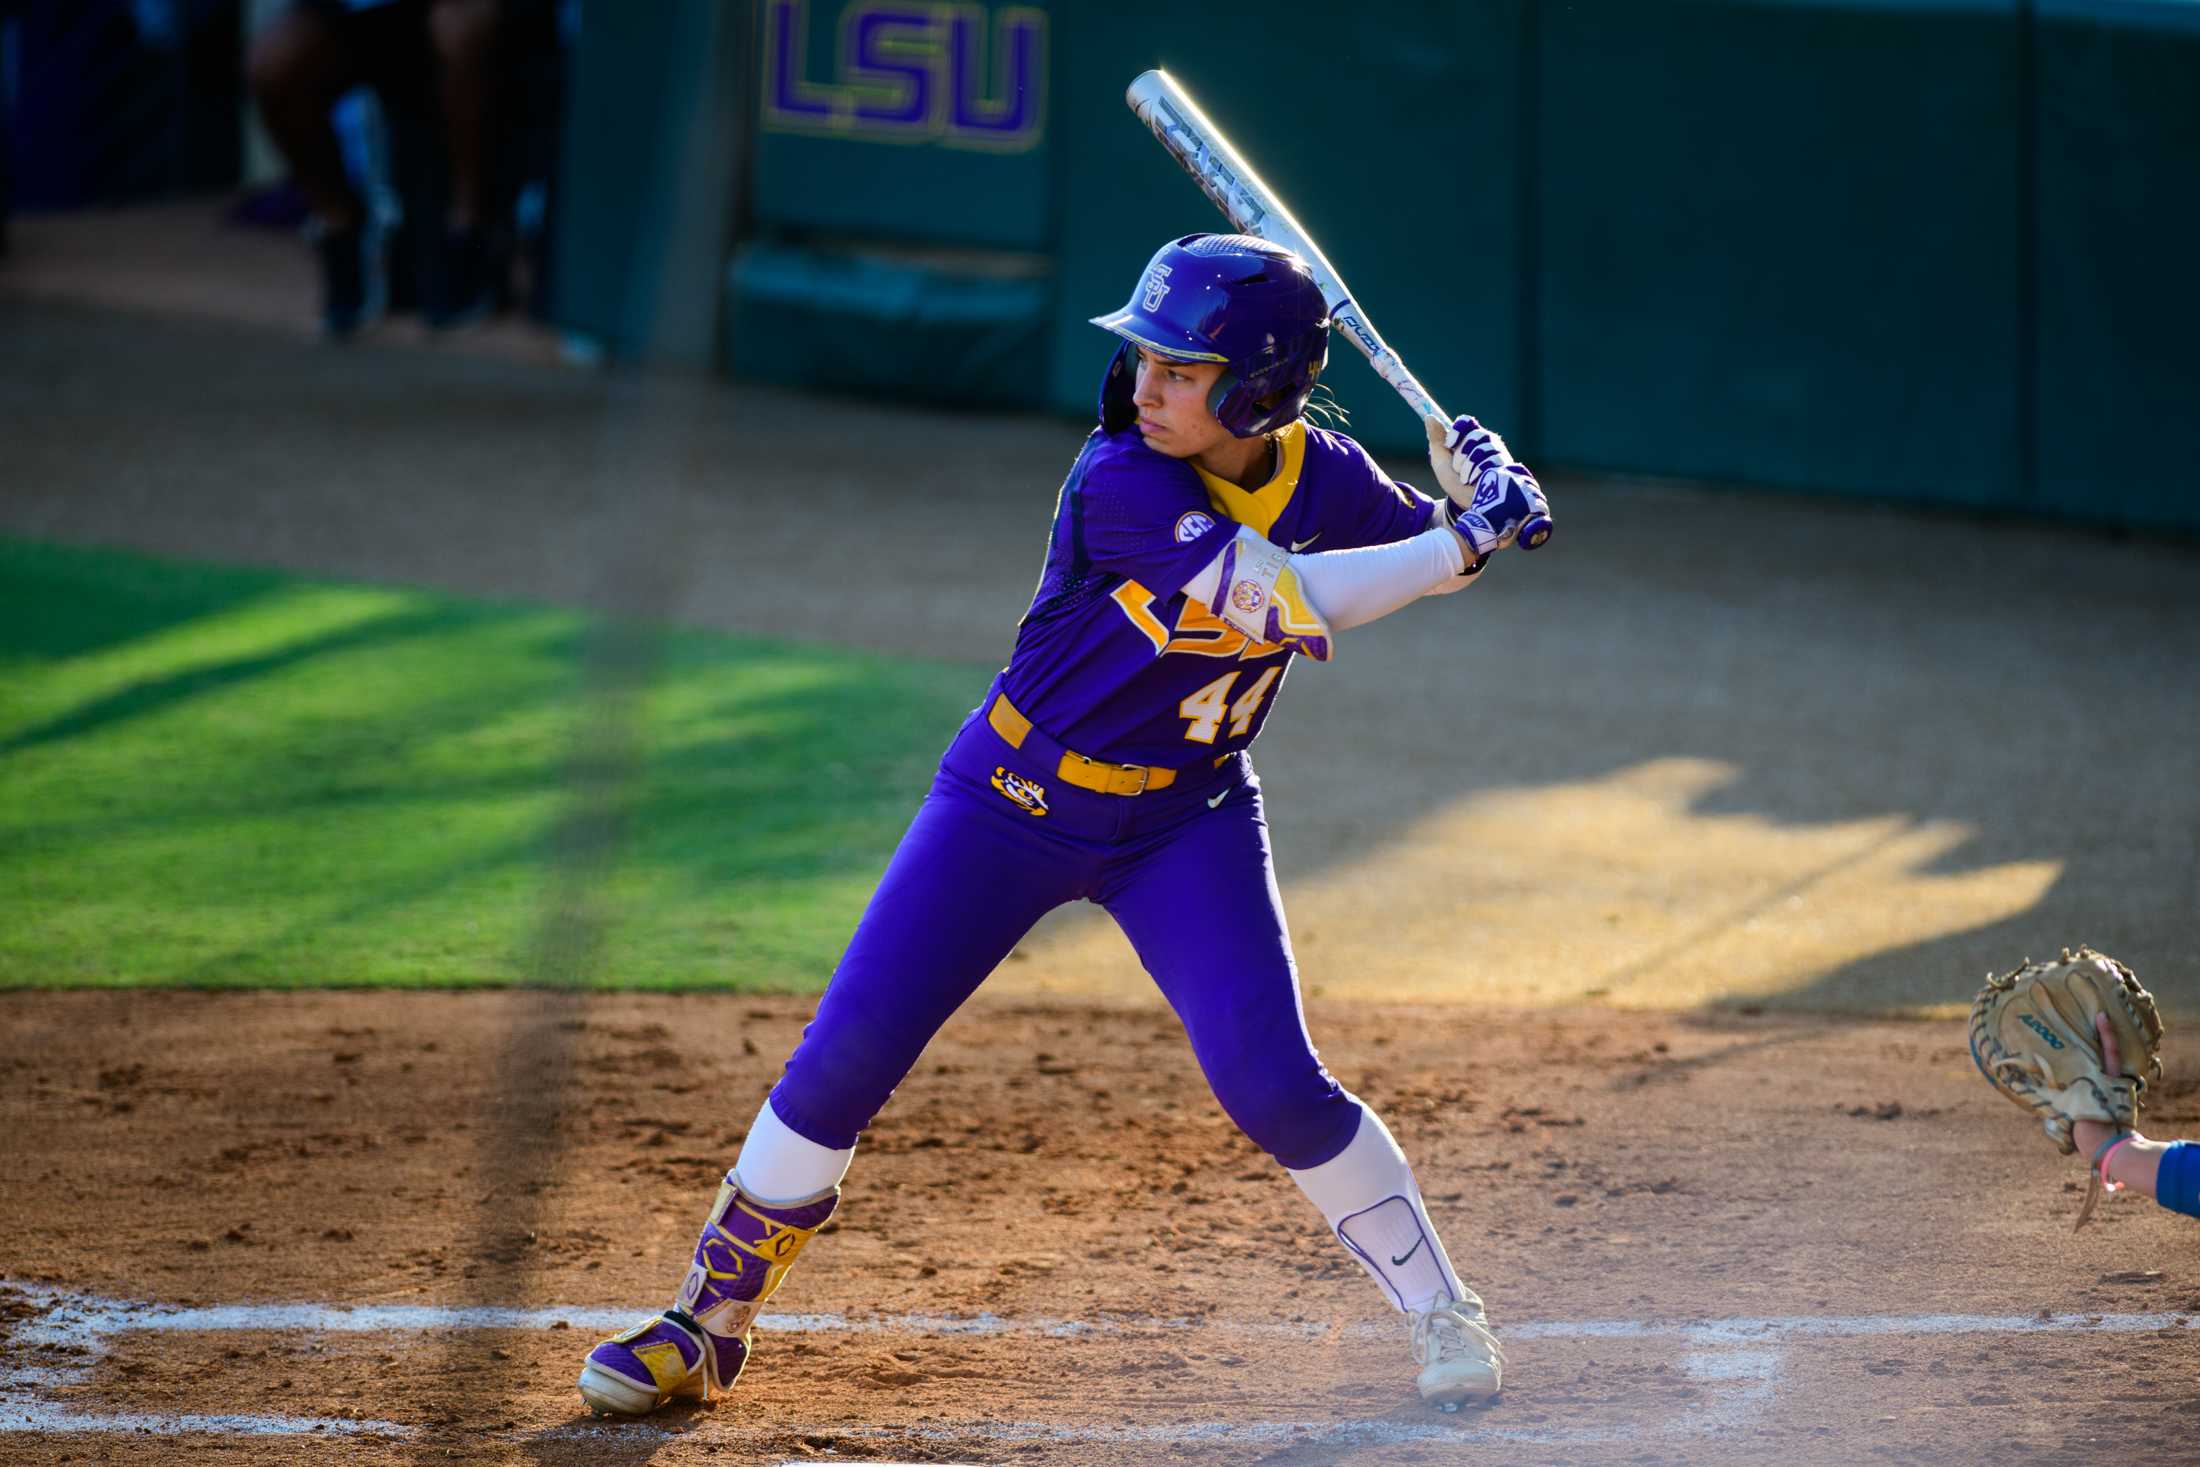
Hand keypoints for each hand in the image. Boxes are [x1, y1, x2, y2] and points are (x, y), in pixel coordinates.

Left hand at [1424, 414, 1548, 558]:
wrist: (1471, 508)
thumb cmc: (1458, 486)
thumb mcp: (1442, 463)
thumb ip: (1437, 440)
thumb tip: (1429, 417)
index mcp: (1471, 440)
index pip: (1467, 422)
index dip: (1457, 430)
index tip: (1448, 443)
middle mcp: (1487, 444)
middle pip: (1475, 434)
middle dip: (1462, 453)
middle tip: (1458, 468)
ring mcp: (1498, 454)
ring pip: (1482, 446)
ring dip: (1468, 465)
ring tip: (1467, 479)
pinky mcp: (1506, 464)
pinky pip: (1490, 459)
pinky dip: (1478, 472)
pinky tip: (1479, 482)